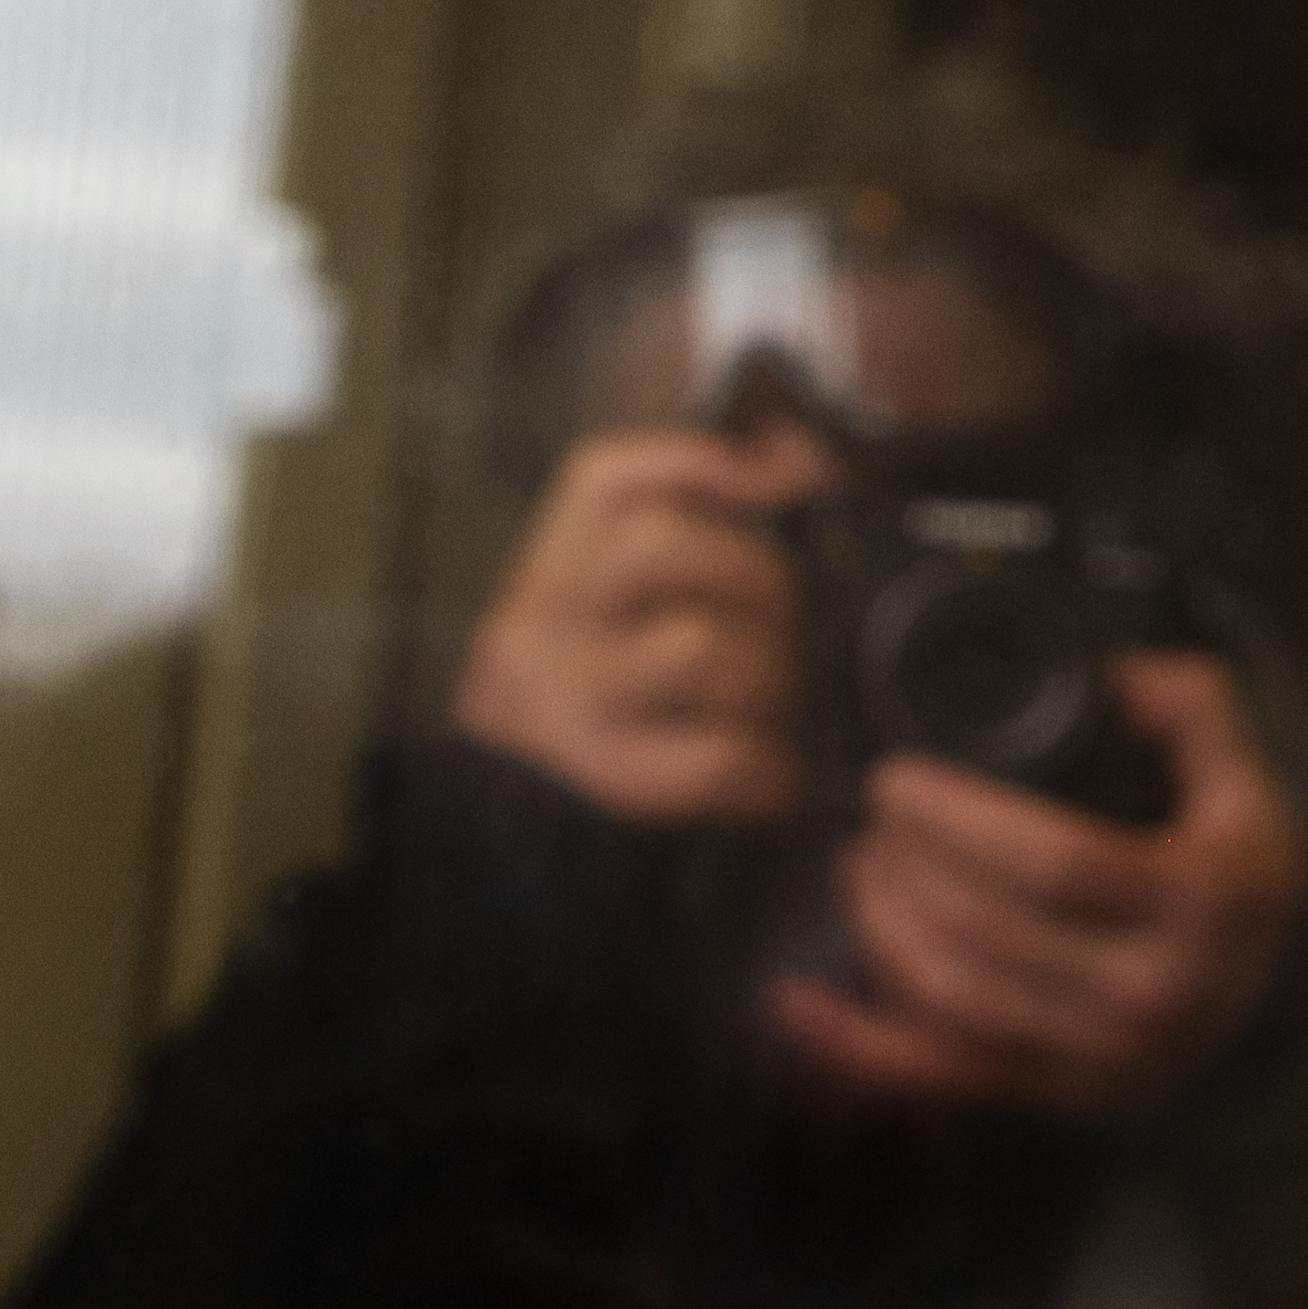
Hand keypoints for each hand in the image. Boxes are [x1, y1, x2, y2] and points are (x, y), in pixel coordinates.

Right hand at [451, 426, 832, 824]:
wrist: (505, 852)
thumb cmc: (591, 725)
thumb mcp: (610, 627)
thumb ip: (689, 546)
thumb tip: (802, 456)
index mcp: (542, 582)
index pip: (602, 480)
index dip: (702, 464)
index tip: (779, 484)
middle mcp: (533, 630)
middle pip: (663, 548)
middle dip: (759, 581)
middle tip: (789, 634)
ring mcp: (560, 705)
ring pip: (699, 646)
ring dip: (771, 679)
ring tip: (777, 713)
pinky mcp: (600, 780)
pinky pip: (717, 753)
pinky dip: (768, 769)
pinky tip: (774, 781)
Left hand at [770, 655, 1307, 1123]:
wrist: (1267, 988)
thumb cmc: (1240, 874)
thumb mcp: (1249, 781)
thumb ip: (1200, 710)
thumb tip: (1120, 678)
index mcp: (1206, 908)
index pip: (1058, 865)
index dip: (960, 823)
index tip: (896, 782)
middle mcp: (1158, 998)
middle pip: (991, 936)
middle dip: (906, 871)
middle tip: (869, 820)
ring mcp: (1108, 1063)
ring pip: (956, 1004)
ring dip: (883, 932)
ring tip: (859, 871)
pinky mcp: (1061, 1099)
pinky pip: (941, 1078)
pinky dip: (856, 1046)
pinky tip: (796, 1004)